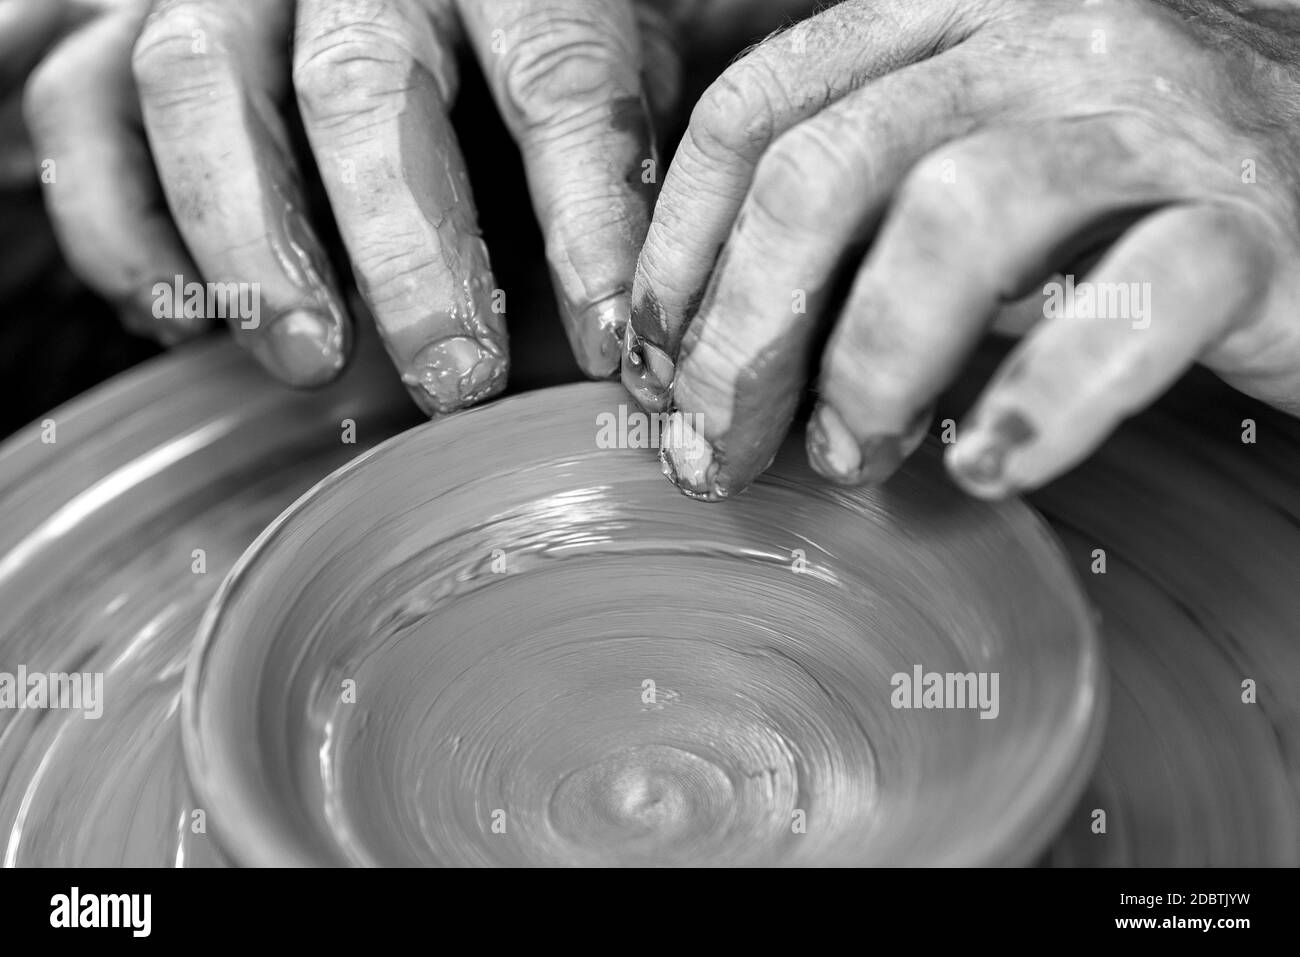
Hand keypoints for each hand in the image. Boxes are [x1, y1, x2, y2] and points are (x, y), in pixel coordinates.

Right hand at [20, 0, 688, 411]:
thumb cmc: (509, 22)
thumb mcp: (597, 50)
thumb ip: (612, 149)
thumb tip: (647, 316)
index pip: (556, 77)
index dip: (585, 218)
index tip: (609, 345)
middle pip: (361, 87)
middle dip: (407, 254)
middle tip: (454, 380)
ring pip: (197, 89)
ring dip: (248, 246)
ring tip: (311, 364)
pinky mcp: (118, 21)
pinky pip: (82, 114)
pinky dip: (117, 228)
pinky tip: (177, 322)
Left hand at [625, 0, 1299, 499]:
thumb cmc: (1126, 188)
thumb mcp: (967, 161)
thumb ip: (857, 211)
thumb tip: (709, 346)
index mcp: (953, 11)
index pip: (756, 108)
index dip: (678, 247)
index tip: (656, 360)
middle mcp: (1047, 34)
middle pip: (827, 170)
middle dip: (744, 332)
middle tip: (719, 448)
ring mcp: (1154, 117)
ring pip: (959, 219)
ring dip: (873, 367)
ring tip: (851, 459)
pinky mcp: (1255, 221)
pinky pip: (1130, 305)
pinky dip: (1042, 401)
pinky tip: (989, 465)